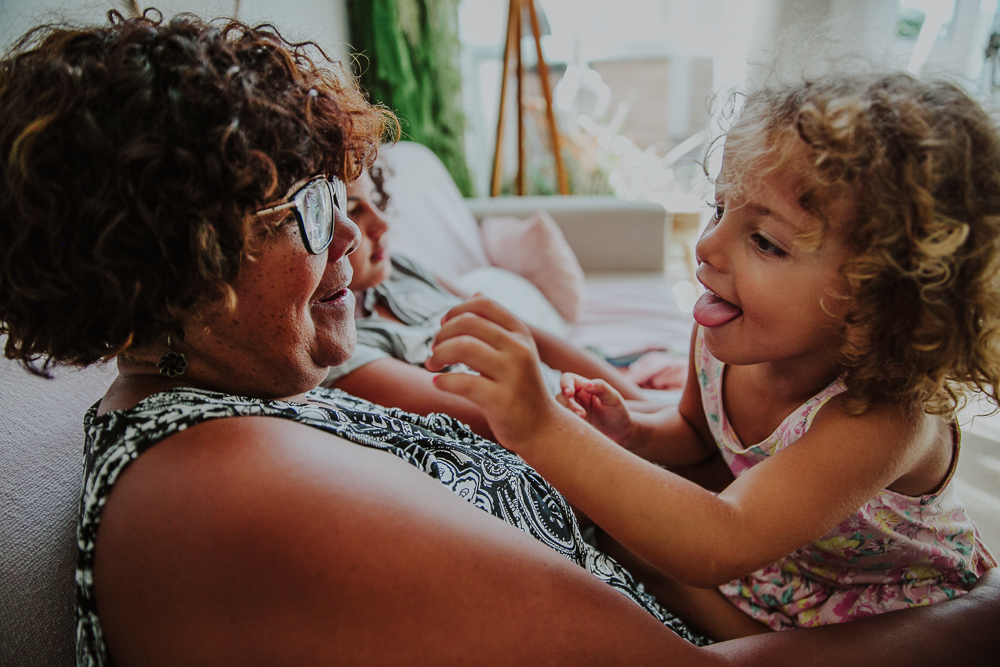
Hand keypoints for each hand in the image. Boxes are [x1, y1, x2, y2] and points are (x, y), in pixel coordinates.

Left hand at [426, 296, 563, 451]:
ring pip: (464, 347)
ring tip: (433, 365)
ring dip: (439, 354)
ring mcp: (512, 374)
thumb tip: (475, 294)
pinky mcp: (502, 401)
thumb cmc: (520, 388)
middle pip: (469, 323)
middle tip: (434, 351)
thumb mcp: (515, 350)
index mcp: (521, 334)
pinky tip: (438, 383)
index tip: (443, 324)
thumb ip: (496, 325)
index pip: (484, 304)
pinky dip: (443, 381)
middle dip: (442, 334)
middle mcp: (519, 349)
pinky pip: (463, 382)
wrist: (541, 428)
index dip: (457, 309)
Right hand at [558, 373, 633, 445]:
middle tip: (582, 414)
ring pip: (558, 411)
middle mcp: (575, 398)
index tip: (570, 394)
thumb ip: (601, 388)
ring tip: (583, 422)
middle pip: (560, 396)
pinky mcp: (571, 426)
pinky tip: (579, 430)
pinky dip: (567, 426)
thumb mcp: (613, 398)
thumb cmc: (618, 412)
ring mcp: (571, 413)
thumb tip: (586, 383)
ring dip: (567, 416)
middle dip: (568, 404)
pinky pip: (562, 424)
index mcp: (583, 387)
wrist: (622, 434)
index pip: (567, 379)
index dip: (565, 385)